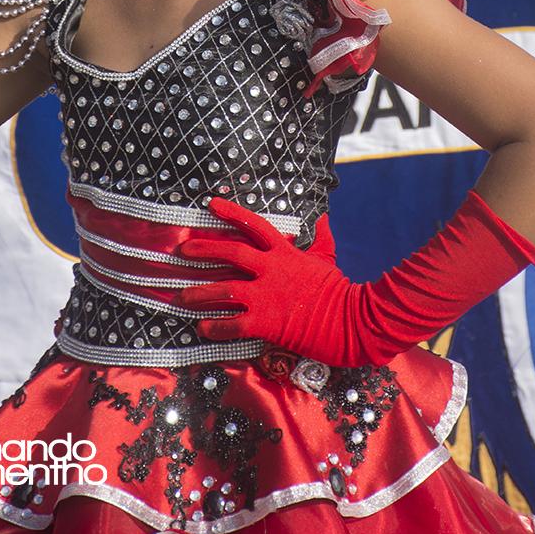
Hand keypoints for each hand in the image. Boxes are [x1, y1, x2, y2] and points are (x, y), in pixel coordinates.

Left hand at [178, 197, 371, 366]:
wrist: (351, 320)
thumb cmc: (339, 290)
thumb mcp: (327, 258)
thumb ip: (322, 237)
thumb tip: (322, 218)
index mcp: (285, 252)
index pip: (253, 225)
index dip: (231, 213)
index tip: (212, 204)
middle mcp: (271, 269)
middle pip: (230, 253)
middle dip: (203, 250)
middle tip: (183, 250)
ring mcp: (266, 295)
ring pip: (223, 290)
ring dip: (199, 293)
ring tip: (183, 296)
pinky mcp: (265, 322)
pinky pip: (232, 324)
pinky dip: (215, 327)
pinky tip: (203, 328)